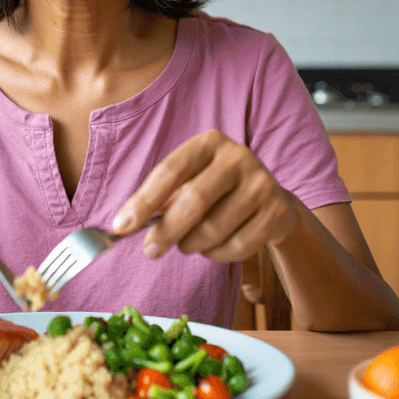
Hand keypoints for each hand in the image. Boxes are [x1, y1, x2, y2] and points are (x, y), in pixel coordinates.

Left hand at [110, 130, 298, 261]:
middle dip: (166, 231)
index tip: (121, 225)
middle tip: (150, 251)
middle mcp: (238, 156)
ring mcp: (262, 183)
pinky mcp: (277, 212)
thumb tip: (123, 224)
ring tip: (189, 243)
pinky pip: (237, 247)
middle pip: (194, 201)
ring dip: (193, 245)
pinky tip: (215, 247)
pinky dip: (217, 255)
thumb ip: (160, 199)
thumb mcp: (189, 183)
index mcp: (209, 142)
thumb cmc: (216, 191)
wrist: (271, 200)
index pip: (169, 171)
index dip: (143, 200)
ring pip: (215, 229)